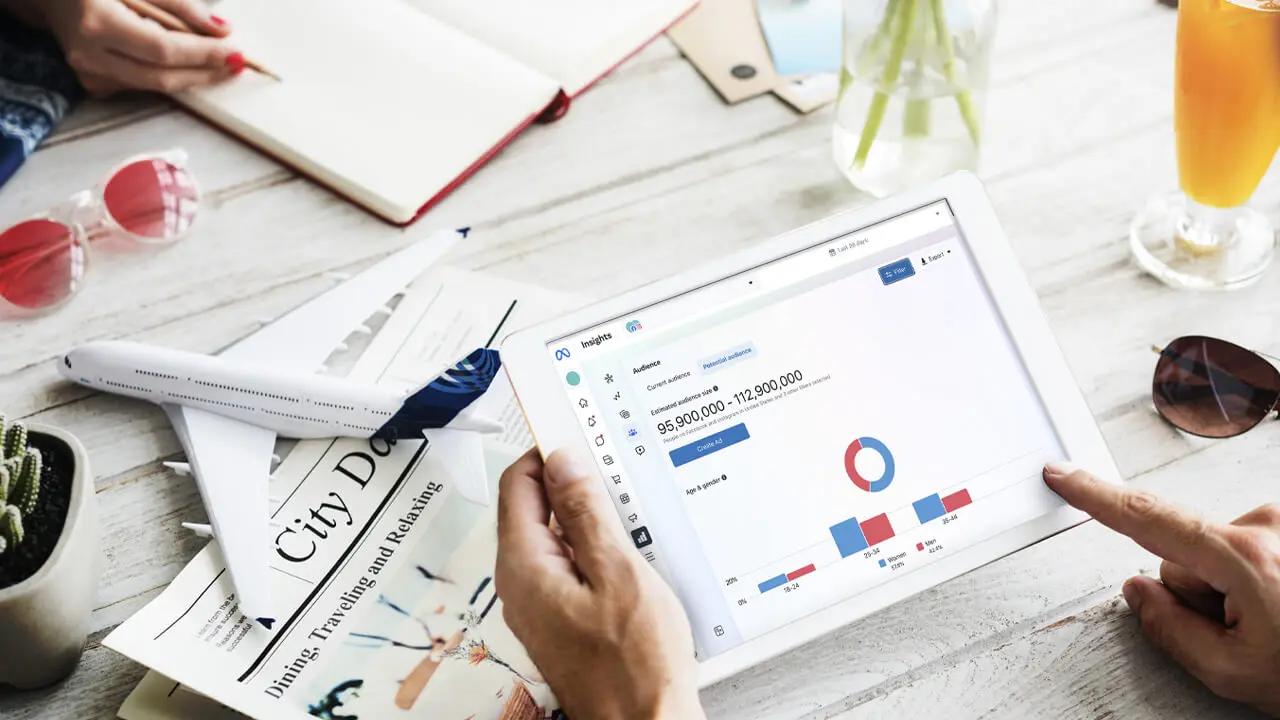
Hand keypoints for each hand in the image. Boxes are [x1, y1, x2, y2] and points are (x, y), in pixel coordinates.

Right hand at [38, 0, 241, 94]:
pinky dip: (168, 75)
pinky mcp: (94, 83)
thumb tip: (221, 31)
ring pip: (154, 86)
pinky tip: (187, 65)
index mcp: (97, 22)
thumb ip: (180, 6)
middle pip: (161, 77)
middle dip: (204, 73)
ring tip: (219, 63)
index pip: (162, 50)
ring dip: (191, 76)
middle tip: (236, 65)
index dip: (202, 54)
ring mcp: (89, 74)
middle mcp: (89, 55)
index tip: (235, 52)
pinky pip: (142, 84)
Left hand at [496, 449, 704, 719]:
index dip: (548, 454)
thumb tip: (564, 463)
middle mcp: (522, 586)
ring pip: (555, 538)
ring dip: (588, 519)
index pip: (519, 485)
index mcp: (525, 567)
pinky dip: (595, 551)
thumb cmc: (635, 666)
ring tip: (629, 513)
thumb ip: (587, 513)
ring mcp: (540, 606)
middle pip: (534, 509)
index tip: (580, 438)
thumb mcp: (618, 572)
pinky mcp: (562, 620)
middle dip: (572, 485)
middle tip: (613, 472)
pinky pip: (570, 567)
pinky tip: (630, 553)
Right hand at [1043, 463, 1279, 714]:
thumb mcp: (1233, 673)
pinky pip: (1252, 549)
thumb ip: (1168, 628)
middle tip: (1241, 634)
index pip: (1147, 520)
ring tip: (1277, 626)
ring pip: (1220, 553)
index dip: (1096, 497)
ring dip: (1234, 588)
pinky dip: (1259, 581)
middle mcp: (1270, 527)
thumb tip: (1139, 592)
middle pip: (1184, 550)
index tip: (1063, 475)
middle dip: (1197, 591)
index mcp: (1244, 558)